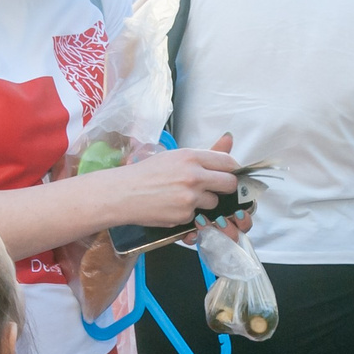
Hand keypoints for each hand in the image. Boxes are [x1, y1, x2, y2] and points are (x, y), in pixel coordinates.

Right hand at [107, 135, 241, 226]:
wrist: (123, 193)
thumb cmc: (146, 173)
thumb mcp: (175, 156)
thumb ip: (206, 152)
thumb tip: (230, 138)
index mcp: (191, 156)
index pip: (228, 162)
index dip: (231, 169)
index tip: (227, 173)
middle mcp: (194, 176)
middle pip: (229, 184)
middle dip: (225, 187)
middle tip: (214, 188)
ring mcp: (190, 198)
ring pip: (214, 202)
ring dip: (205, 201)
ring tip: (183, 196)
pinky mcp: (184, 215)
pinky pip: (197, 215)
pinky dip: (188, 213)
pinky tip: (172, 206)